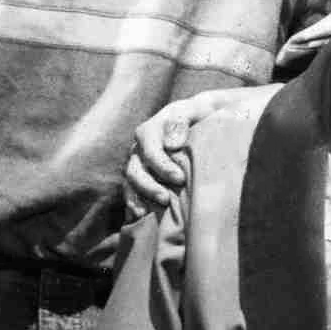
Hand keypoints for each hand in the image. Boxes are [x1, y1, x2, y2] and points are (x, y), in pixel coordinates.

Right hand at [124, 87, 257, 216]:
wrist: (201, 120)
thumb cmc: (199, 115)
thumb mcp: (194, 110)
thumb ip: (181, 121)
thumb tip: (172, 143)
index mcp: (150, 131)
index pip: (150, 151)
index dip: (162, 167)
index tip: (181, 179)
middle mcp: (139, 149)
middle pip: (135, 170)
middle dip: (148, 187)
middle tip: (166, 200)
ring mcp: (138, 165)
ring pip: (130, 184)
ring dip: (137, 199)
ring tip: (146, 214)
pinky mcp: (141, 179)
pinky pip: (132, 194)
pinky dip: (134, 206)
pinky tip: (140, 219)